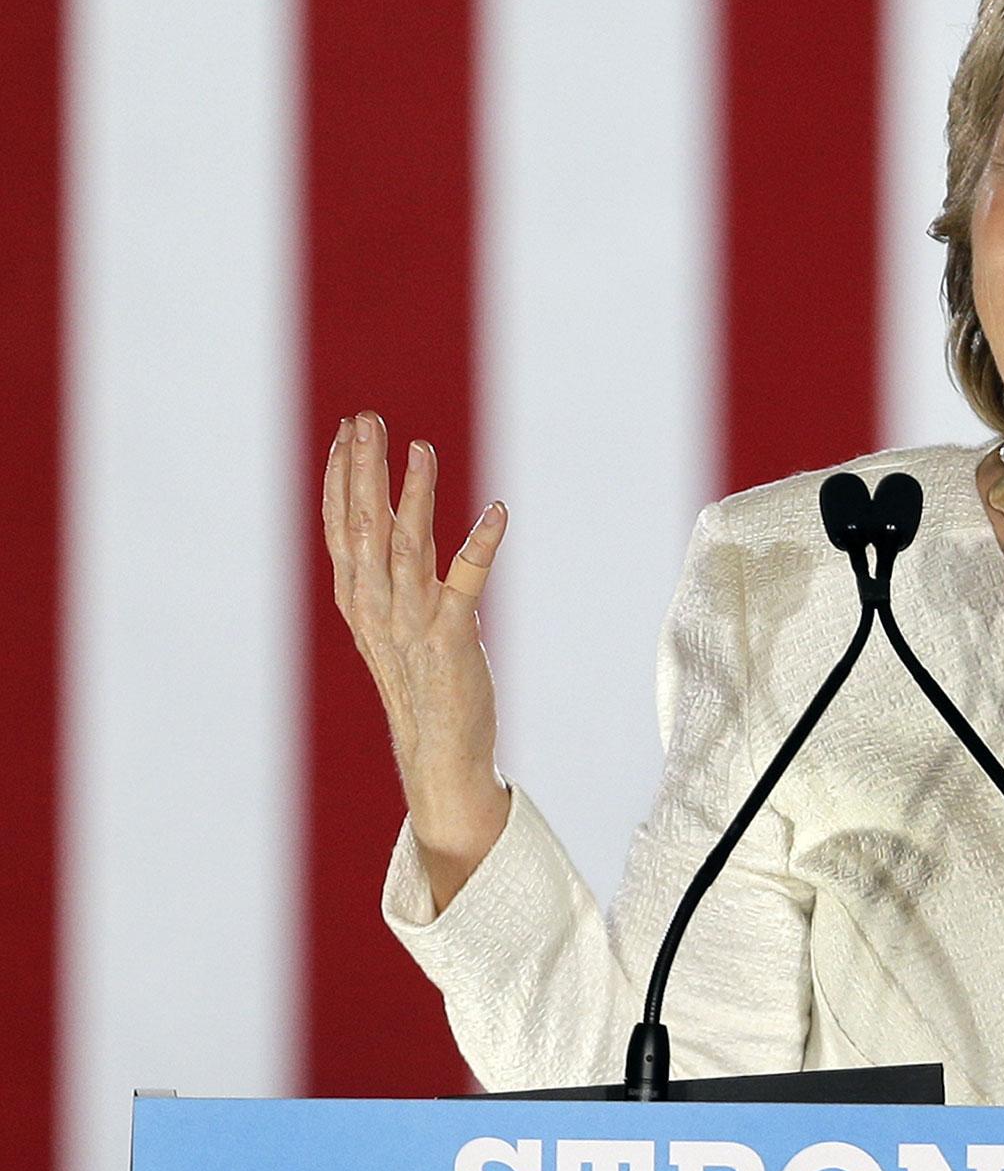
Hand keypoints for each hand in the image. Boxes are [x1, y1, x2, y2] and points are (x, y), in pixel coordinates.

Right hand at [322, 410, 512, 909]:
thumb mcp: (389, 623)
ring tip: (419, 446)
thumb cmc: (421, 681)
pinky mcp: (453, 637)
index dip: (339, 478)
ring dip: (415, 493)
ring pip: (406, 546)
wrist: (438, 752)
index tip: (343, 431)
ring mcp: (412, 623)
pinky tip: (497, 510)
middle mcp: (376, 608)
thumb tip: (383, 519)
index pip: (339, 528)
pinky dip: (481, 544)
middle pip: (363, 527)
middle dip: (363, 469)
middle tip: (368, 418)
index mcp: (356, 602)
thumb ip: (383, 574)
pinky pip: (467, 582)